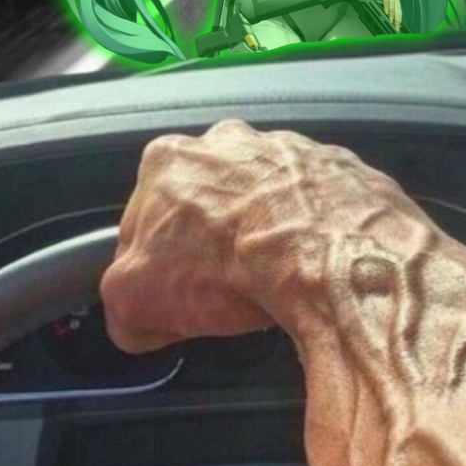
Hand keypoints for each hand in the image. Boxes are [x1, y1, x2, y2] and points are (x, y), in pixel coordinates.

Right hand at [99, 120, 421, 353]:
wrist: (326, 257)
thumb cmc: (227, 266)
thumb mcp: (137, 302)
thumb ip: (123, 305)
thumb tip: (137, 324)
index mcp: (169, 160)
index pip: (144, 216)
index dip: (154, 262)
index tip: (171, 293)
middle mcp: (230, 141)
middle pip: (209, 200)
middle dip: (213, 239)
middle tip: (226, 288)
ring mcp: (291, 149)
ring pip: (267, 198)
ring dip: (266, 230)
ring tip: (275, 280)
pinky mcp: (342, 170)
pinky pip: (320, 206)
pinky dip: (315, 232)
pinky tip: (315, 268)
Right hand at [377, 0, 401, 30]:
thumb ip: (391, 7)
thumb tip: (390, 18)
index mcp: (397, 1)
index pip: (399, 12)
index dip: (399, 20)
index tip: (397, 28)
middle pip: (397, 9)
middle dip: (397, 18)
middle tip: (396, 26)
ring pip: (393, 4)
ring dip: (392, 13)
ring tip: (391, 20)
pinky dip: (386, 5)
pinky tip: (386, 11)